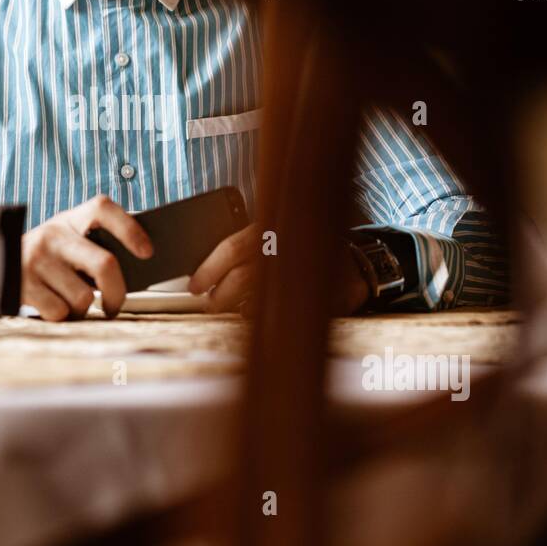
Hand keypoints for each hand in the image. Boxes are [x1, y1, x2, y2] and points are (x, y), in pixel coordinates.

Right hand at [21, 195, 152, 321]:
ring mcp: (37, 260)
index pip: (103, 209)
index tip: (147, 252)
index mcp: (69, 219)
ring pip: (84, 298)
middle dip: (117, 293)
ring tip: (72, 300)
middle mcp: (53, 235)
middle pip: (104, 265)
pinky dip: (63, 316)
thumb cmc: (45, 257)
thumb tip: (134, 269)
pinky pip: (60, 312)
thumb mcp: (65, 239)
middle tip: (114, 304)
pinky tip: (53, 304)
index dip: (129, 229)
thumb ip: (92, 246)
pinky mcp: (23, 286)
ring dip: (84, 308)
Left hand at [189, 227, 370, 315]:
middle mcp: (285, 249)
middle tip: (208, 304)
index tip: (193, 286)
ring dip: (237, 308)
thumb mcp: (277, 234)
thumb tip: (207, 271)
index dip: (208, 269)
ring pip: (257, 297)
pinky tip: (254, 316)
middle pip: (242, 277)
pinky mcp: (314, 297)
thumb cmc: (306, 248)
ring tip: (227, 311)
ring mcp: (301, 273)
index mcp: (272, 228)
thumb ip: (248, 248)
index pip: (231, 248)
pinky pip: (279, 314)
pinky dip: (262, 317)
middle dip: (220, 296)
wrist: (353, 264)